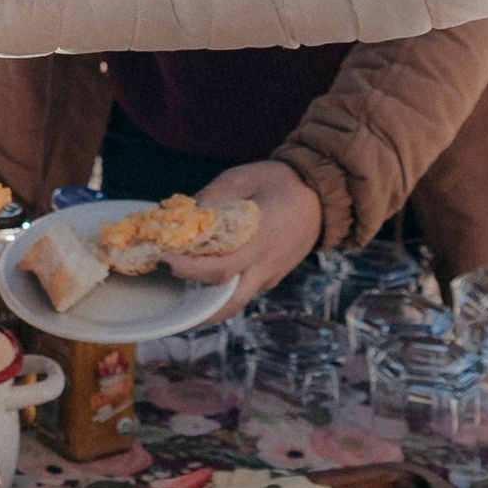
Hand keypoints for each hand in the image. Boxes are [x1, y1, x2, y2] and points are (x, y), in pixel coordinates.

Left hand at [163, 157, 322, 309]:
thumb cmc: (280, 181)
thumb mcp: (242, 178)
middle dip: (196, 309)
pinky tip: (202, 280)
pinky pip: (244, 291)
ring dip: (207, 307)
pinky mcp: (272, 277)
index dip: (189, 268)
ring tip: (179, 295)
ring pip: (236, 302)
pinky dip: (222, 292)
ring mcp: (271, 274)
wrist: (323, 194)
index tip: (164, 259)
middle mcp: (266, 264)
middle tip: (167, 294)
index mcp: (260, 239)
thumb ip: (212, 197)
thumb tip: (180, 216)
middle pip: (229, 302)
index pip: (221, 267)